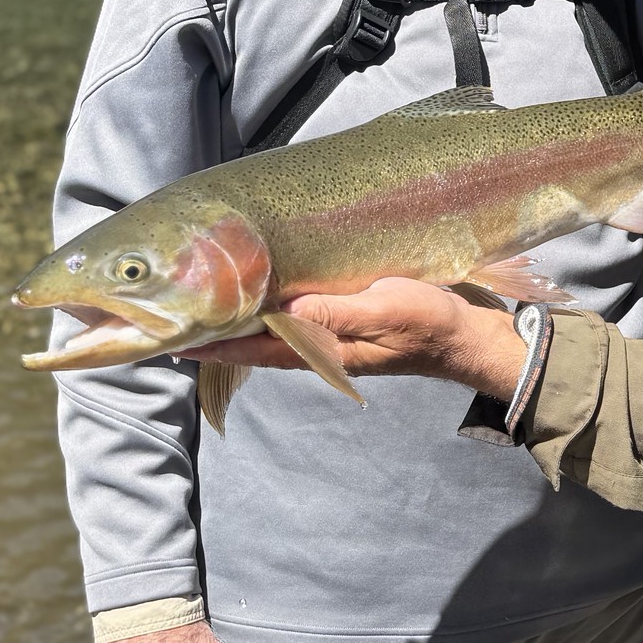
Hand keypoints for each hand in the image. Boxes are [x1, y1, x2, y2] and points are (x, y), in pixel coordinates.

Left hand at [183, 279, 525, 399]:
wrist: (468, 337)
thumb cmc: (429, 322)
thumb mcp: (385, 309)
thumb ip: (336, 311)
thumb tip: (284, 308)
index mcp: (324, 348)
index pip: (254, 347)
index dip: (214, 344)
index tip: (174, 339)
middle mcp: (320, 347)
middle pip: (256, 341)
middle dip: (218, 331)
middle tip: (177, 316)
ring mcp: (332, 336)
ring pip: (272, 331)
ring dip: (239, 319)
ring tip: (204, 304)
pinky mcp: (345, 322)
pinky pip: (295, 319)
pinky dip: (269, 309)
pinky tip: (262, 294)